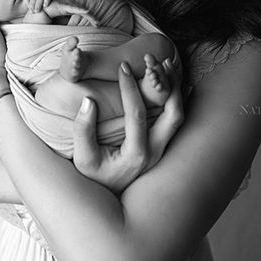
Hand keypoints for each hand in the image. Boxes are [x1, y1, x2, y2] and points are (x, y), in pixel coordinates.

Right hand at [39, 0, 98, 25]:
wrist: (40, 11)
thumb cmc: (49, 15)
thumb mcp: (60, 22)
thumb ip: (66, 24)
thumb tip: (72, 32)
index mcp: (72, 9)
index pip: (84, 14)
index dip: (91, 18)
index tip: (97, 25)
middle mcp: (71, 6)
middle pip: (85, 12)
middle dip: (92, 18)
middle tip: (98, 24)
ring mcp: (68, 5)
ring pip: (82, 10)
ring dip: (89, 16)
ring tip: (96, 21)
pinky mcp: (64, 6)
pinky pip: (74, 8)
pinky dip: (80, 10)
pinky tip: (86, 12)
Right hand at [71, 58, 183, 195]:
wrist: (109, 200)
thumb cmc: (94, 176)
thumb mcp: (82, 158)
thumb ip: (83, 130)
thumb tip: (88, 101)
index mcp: (136, 154)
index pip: (137, 114)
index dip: (130, 88)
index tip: (122, 67)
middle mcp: (156, 152)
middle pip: (172, 113)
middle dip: (164, 83)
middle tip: (152, 60)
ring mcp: (162, 149)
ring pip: (178, 114)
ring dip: (174, 87)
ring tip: (164, 62)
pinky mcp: (162, 145)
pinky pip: (176, 119)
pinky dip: (177, 97)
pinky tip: (175, 79)